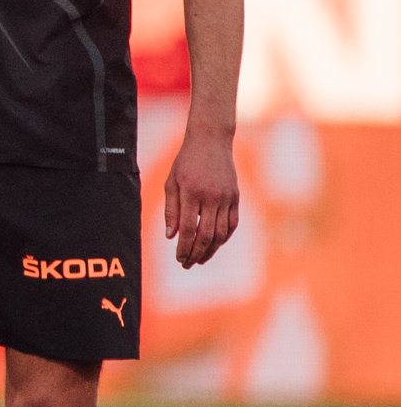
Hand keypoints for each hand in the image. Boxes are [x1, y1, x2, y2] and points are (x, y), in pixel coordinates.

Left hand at [165, 126, 238, 267]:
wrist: (211, 142)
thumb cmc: (186, 162)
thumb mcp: (171, 182)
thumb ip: (171, 209)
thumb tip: (171, 236)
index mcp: (192, 193)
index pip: (188, 228)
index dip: (183, 247)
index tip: (179, 259)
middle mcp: (211, 197)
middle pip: (206, 235)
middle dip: (196, 253)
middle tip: (187, 264)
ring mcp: (226, 198)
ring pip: (221, 233)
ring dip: (211, 249)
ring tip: (199, 259)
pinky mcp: (236, 198)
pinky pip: (232, 224)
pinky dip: (224, 238)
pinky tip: (214, 245)